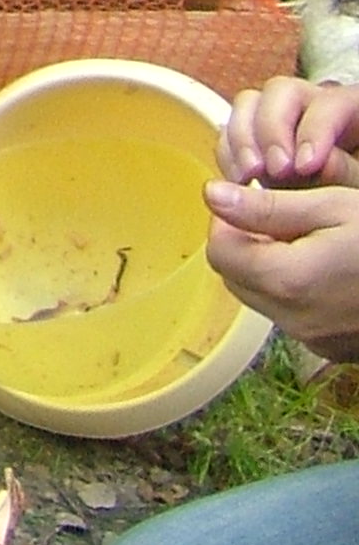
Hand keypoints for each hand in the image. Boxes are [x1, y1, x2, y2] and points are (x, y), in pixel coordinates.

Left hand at [207, 177, 358, 356]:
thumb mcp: (333, 207)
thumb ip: (267, 206)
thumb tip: (212, 194)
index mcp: (287, 279)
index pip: (220, 249)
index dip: (231, 221)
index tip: (257, 202)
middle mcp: (293, 318)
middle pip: (234, 276)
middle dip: (247, 244)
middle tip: (285, 221)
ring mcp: (313, 339)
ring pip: (260, 297)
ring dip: (270, 268)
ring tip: (311, 244)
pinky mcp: (330, 349)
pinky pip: (291, 316)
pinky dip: (295, 293)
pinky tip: (330, 273)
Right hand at [226, 75, 358, 189]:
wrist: (336, 218)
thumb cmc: (353, 194)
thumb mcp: (358, 187)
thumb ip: (346, 172)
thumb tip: (319, 164)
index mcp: (350, 111)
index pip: (330, 102)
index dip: (315, 129)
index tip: (306, 166)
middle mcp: (311, 106)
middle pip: (282, 91)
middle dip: (272, 130)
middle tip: (274, 170)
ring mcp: (278, 120)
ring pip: (248, 104)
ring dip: (242, 140)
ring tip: (249, 176)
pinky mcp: (253, 141)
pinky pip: (228, 132)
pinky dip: (228, 154)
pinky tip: (239, 180)